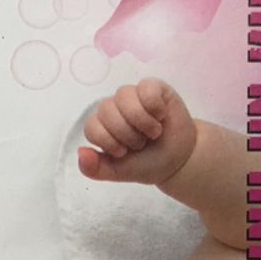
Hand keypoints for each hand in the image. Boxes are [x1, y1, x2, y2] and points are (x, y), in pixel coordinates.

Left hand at [78, 79, 197, 185]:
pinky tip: (161, 116)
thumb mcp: (119, 172)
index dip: (109, 142)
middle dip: (128, 134)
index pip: (92, 127)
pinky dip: (155, 107)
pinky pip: (145, 89)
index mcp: (101, 126)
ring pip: (124, 97)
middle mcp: (113, 108)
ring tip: (154, 132)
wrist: (179, 159)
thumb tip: (81, 152)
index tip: (124, 152)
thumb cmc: (147, 162)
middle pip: (107, 111)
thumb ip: (96, 169)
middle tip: (142, 143)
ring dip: (142, 121)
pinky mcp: (152, 87)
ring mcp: (131, 96)